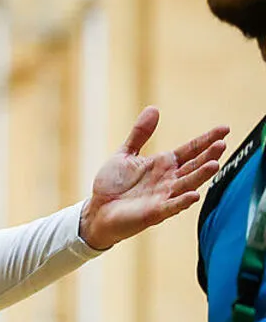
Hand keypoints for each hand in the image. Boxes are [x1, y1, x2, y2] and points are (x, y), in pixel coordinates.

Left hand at [79, 106, 228, 249]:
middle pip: (194, 165)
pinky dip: (182, 201)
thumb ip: (140, 133)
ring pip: (187, 184)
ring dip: (201, 175)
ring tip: (214, 164)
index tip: (225, 129)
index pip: (191, 150)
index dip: (206, 140)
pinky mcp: (155, 212)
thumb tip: (153, 108)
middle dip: (209, 155)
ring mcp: (164, 196)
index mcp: (163, 164)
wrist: (97, 210)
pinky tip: (194, 194)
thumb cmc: (113, 184)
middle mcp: (169, 179)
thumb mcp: (125, 153)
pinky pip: (172, 206)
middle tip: (222, 143)